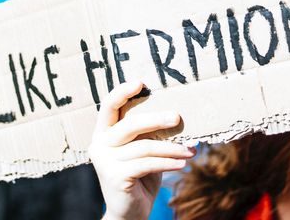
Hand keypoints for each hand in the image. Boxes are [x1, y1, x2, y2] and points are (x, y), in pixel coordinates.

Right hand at [89, 82, 194, 219]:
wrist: (129, 212)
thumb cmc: (140, 177)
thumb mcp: (143, 151)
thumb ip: (148, 134)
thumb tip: (176, 116)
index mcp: (103, 133)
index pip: (108, 106)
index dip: (122, 92)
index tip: (141, 82)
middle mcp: (99, 144)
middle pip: (129, 125)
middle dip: (156, 120)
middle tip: (178, 117)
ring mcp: (104, 161)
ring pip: (143, 146)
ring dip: (171, 147)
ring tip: (190, 150)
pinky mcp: (114, 176)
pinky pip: (147, 164)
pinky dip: (168, 163)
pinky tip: (183, 164)